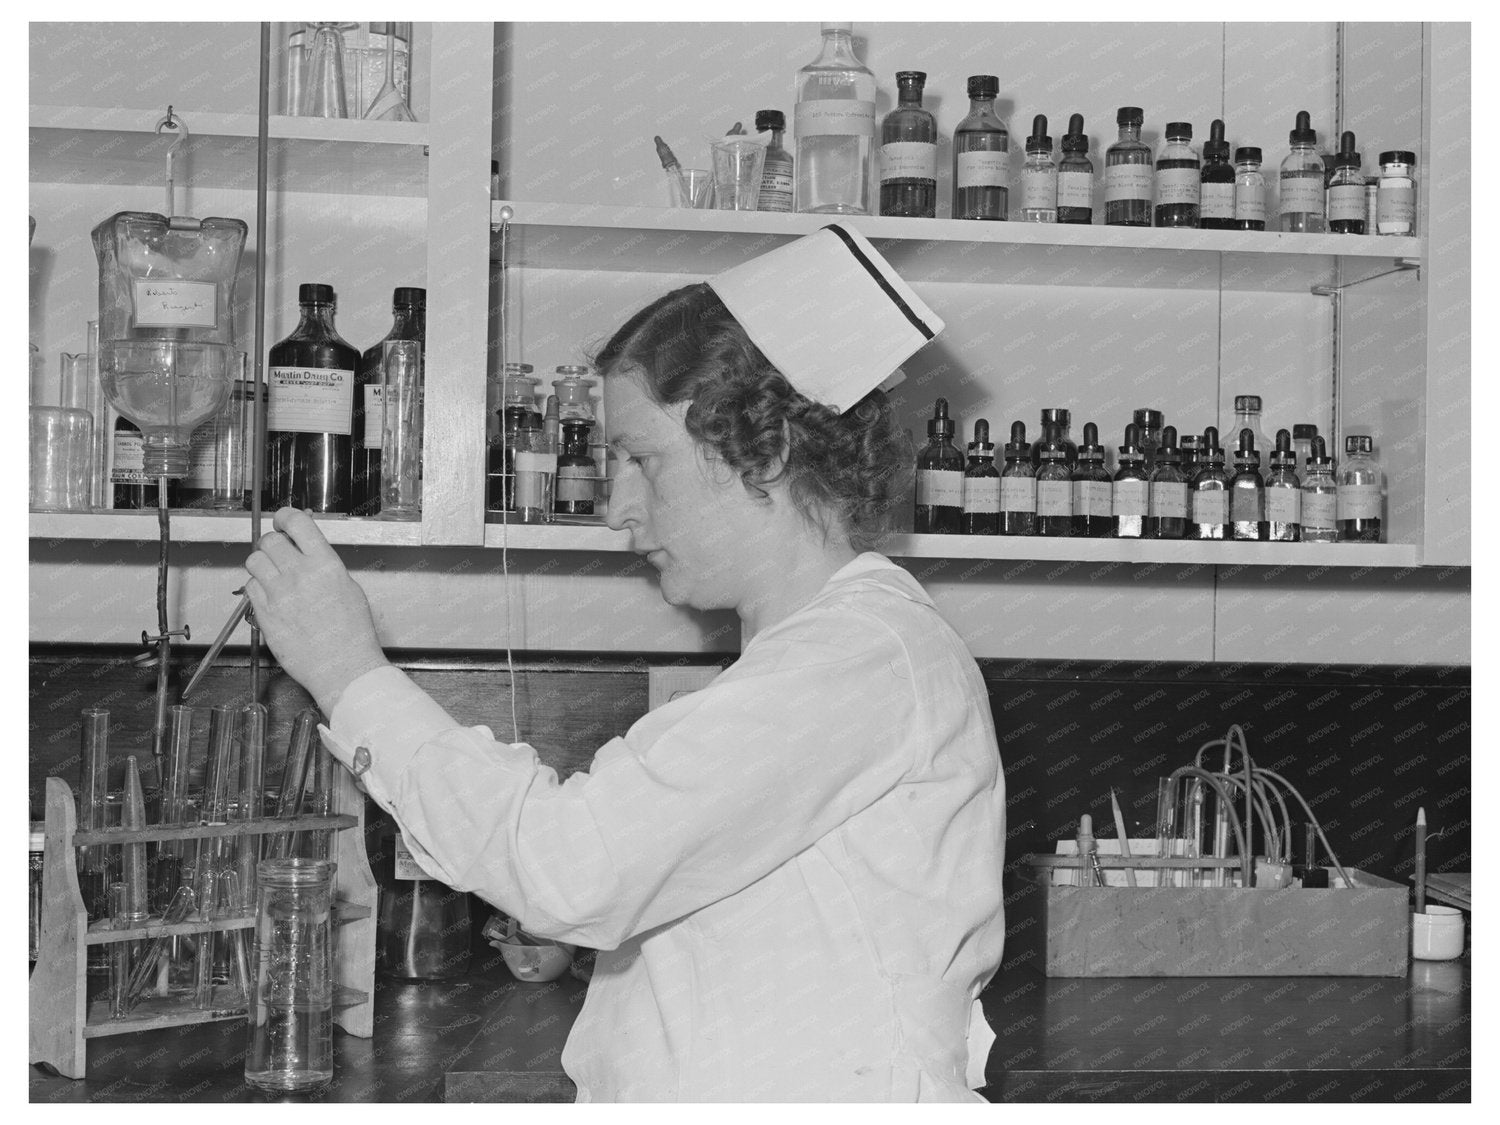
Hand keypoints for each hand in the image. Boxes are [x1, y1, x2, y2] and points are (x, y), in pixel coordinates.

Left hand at [243, 508, 389, 714]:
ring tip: (272, 574)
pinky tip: (271, 596)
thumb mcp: (348, 587)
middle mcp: (299, 575)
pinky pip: (249, 587)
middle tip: (279, 552)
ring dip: (261, 563)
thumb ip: (324, 564)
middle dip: (273, 542)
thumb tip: (307, 548)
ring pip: (254, 560)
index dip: (285, 517)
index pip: (296, 522)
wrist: (343, 667)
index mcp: (325, 564)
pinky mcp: (264, 614)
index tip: (284, 522)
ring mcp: (278, 594)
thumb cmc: (352, 633)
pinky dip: (256, 587)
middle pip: (269, 540)